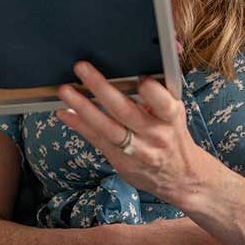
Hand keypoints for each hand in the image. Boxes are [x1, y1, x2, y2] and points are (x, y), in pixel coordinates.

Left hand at [56, 61, 209, 205]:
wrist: (179, 177)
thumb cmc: (172, 134)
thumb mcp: (175, 113)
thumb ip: (158, 95)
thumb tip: (134, 71)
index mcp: (171, 117)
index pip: (164, 104)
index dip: (152, 92)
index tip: (141, 79)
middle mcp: (154, 134)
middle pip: (125, 110)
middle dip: (101, 88)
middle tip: (82, 68)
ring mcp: (136, 150)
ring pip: (107, 127)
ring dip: (83, 107)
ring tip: (65, 91)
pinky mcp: (121, 160)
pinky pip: (97, 140)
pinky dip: (79, 125)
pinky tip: (65, 113)